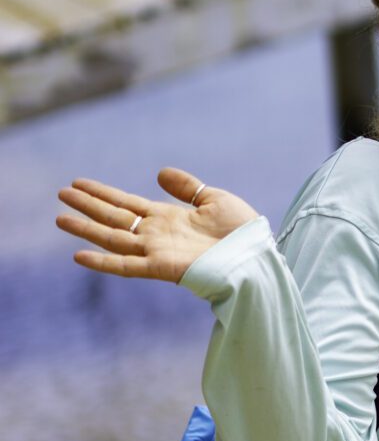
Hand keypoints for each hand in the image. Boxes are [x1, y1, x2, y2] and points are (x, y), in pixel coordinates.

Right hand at [57, 167, 258, 282]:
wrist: (256, 254)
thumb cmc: (241, 230)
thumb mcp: (214, 199)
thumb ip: (187, 187)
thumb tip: (160, 173)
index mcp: (169, 218)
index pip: (128, 204)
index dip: (104, 194)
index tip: (79, 183)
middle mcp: (157, 234)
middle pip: (115, 218)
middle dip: (88, 206)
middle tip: (61, 193)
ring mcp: (157, 251)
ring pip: (113, 238)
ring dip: (86, 228)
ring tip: (60, 217)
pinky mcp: (162, 267)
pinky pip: (126, 266)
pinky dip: (103, 262)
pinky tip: (79, 255)